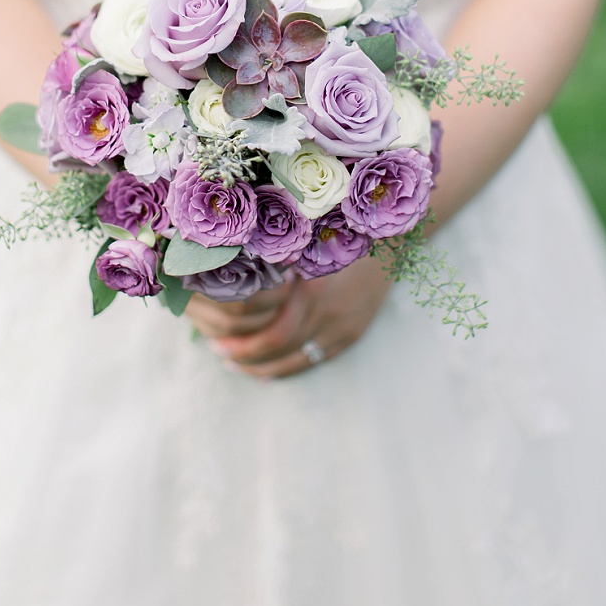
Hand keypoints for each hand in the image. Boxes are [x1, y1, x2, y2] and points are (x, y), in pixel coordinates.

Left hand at [191, 259, 393, 378]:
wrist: (390, 243)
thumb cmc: (341, 236)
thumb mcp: (306, 247)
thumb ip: (274, 266)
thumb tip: (229, 283)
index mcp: (313, 291)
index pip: (273, 335)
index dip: (242, 343)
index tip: (216, 340)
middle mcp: (329, 313)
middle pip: (281, 349)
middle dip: (246, 356)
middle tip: (221, 352)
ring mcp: (343, 327)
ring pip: (297, 360)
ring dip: (264, 366)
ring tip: (238, 364)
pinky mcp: (352, 333)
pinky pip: (316, 360)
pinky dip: (289, 367)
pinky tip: (269, 369)